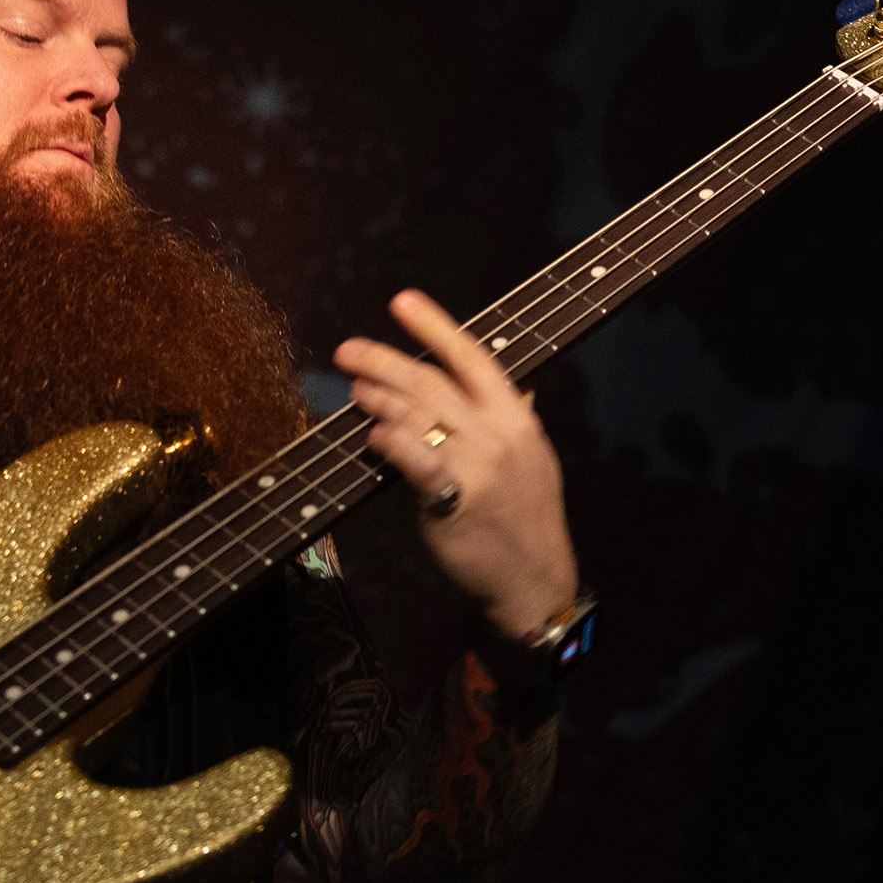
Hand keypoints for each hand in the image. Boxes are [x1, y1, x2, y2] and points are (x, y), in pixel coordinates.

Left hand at [335, 290, 579, 638]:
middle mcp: (498, 434)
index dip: (436, 325)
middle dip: (386, 361)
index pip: (473, 357)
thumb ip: (520, 420)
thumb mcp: (535, 460)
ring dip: (381, 398)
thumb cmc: (526, 519)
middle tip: (347, 350)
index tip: (402, 301)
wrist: (533, 582)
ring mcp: (479, 467)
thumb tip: (521, 385)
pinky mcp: (456, 501)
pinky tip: (372, 434)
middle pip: (434, 383)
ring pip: (421, 417)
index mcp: (516, 417)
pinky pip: (419, 463)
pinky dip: (393, 443)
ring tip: (353, 387)